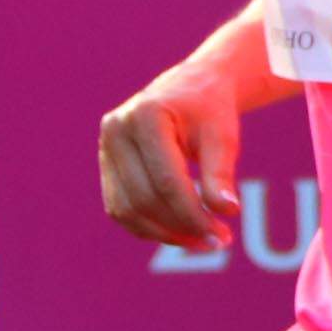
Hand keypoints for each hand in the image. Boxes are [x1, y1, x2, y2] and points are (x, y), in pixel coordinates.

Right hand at [98, 65, 243, 251]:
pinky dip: (148, 226)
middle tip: (218, 242)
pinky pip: (121, 206)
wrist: (192, 88)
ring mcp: (105, 148)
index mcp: (145, 117)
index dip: (192, 214)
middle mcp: (115, 131)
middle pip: (143, 198)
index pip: (166, 181)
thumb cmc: (210, 111)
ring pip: (126, 209)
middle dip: (181, 226)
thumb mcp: (223, 136)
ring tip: (201, 242)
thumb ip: (220, 173)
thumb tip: (226, 213)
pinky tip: (180, 234)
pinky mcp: (106, 165)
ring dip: (163, 233)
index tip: (221, 236)